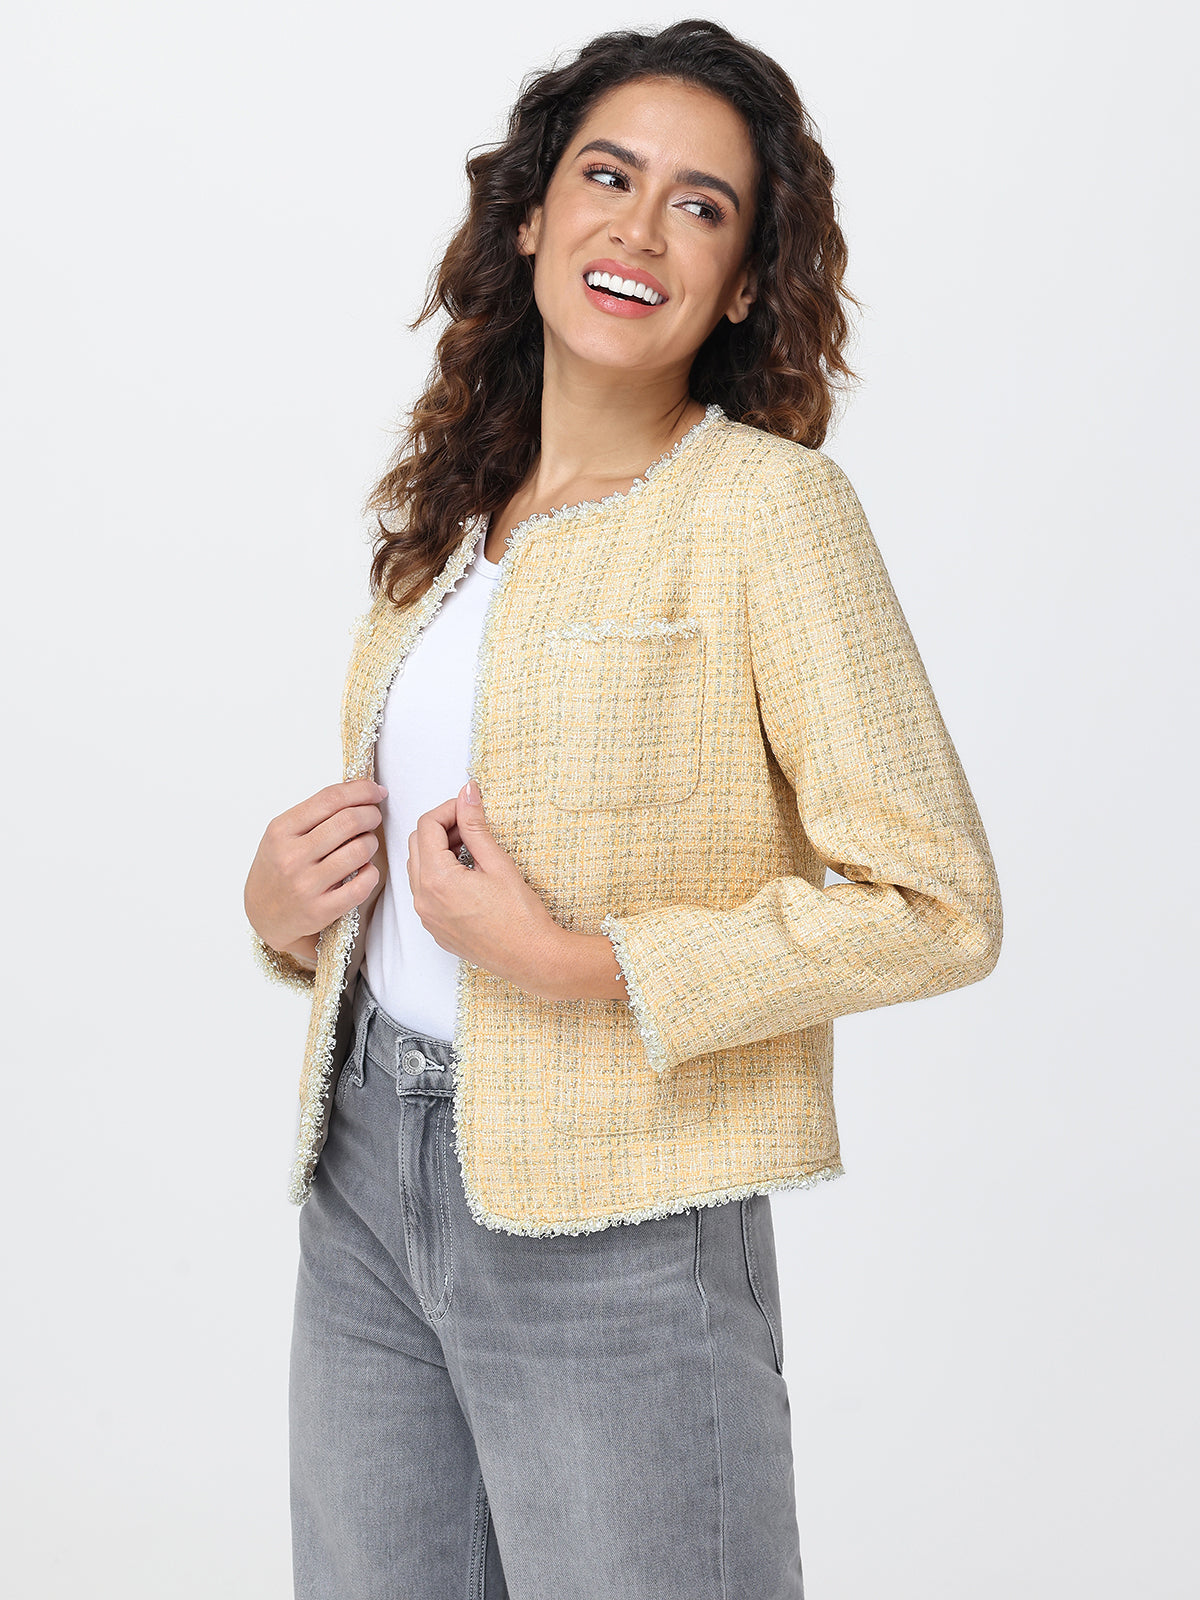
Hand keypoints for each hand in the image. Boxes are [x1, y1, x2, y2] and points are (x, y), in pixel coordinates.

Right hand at [245, 779, 387, 956]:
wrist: (263, 915)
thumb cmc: (278, 869)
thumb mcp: (282, 835)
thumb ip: (315, 814)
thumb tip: (360, 793)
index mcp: (281, 830)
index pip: (330, 799)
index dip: (361, 791)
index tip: (376, 791)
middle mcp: (292, 856)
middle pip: (349, 821)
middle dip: (371, 815)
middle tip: (373, 818)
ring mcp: (306, 884)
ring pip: (360, 850)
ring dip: (372, 843)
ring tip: (364, 846)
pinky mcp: (322, 910)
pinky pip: (363, 884)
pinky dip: (371, 873)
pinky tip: (364, 870)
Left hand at [407, 780, 625, 1000]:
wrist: (531, 958)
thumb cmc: (520, 916)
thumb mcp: (497, 863)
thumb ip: (475, 825)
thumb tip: (467, 792)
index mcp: (436, 879)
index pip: (427, 826)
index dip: (448, 809)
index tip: (469, 807)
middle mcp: (423, 899)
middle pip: (416, 844)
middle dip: (440, 828)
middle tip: (470, 824)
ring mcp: (426, 917)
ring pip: (417, 868)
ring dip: (437, 851)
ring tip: (471, 848)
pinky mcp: (435, 928)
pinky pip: (425, 892)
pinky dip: (438, 874)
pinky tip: (468, 874)